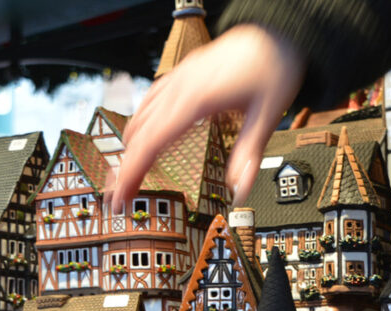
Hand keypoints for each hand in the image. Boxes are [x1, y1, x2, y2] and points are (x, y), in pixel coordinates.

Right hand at [110, 24, 305, 209]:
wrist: (272, 32)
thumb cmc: (272, 67)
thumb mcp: (268, 114)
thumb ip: (250, 153)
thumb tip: (240, 188)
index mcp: (196, 100)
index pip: (152, 143)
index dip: (132, 172)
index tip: (121, 196)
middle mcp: (181, 88)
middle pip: (140, 134)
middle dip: (125, 167)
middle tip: (118, 197)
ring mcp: (179, 79)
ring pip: (140, 116)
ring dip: (130, 147)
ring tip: (126, 174)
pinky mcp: (183, 75)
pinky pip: (150, 100)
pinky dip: (140, 123)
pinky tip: (139, 133)